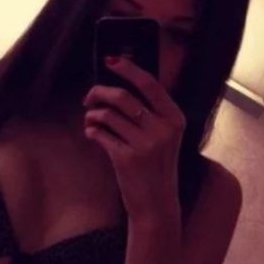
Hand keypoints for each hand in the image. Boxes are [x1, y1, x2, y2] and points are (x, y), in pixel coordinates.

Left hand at [82, 55, 184, 220]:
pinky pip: (100, 134)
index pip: (150, 84)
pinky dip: (91, 130)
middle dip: (99, 93)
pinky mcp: (126, 159)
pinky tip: (92, 133)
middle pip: (123, 97)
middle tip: (88, 97)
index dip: (128, 69)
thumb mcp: (163, 138)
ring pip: (107, 115)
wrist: (156, 203)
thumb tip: (117, 87)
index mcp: (175, 119)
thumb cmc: (155, 167)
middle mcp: (163, 130)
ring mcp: (145, 145)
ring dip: (92, 115)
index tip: (110, 60)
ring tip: (91, 121)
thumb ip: (149, 113)